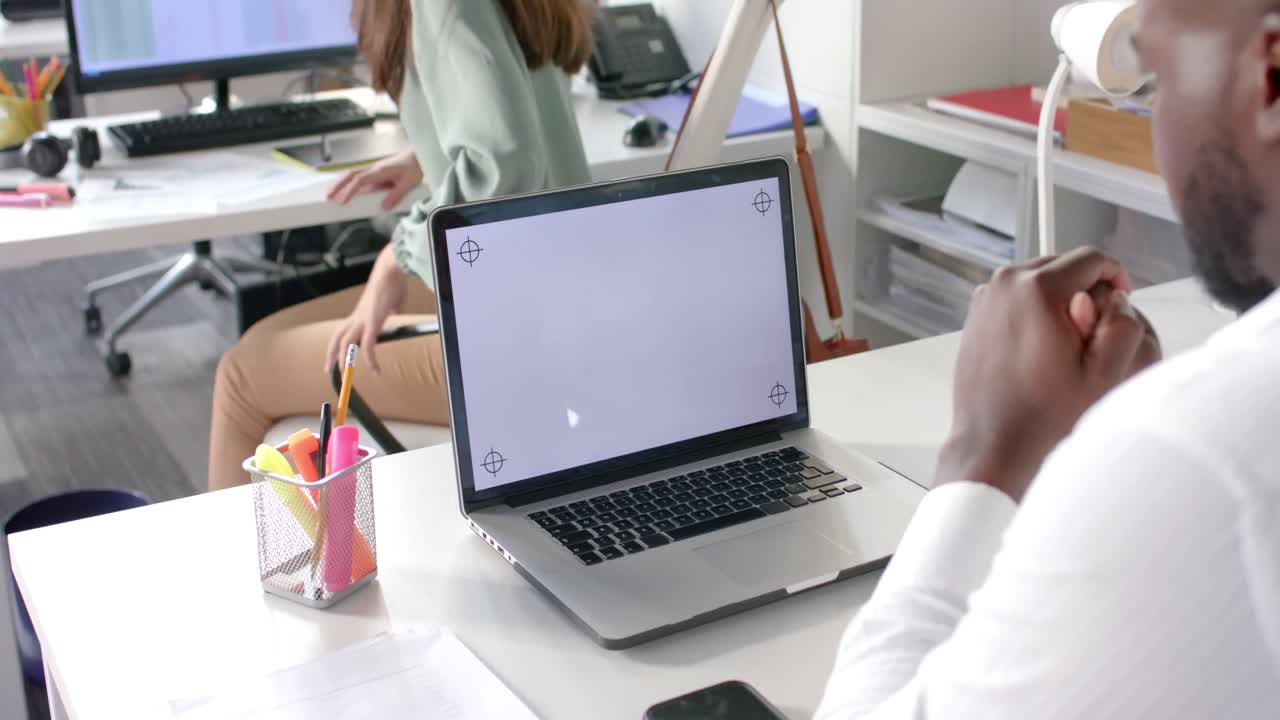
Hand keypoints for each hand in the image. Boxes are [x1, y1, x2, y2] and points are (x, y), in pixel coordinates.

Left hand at [325, 247, 408, 374]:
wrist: (390, 271)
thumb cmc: (393, 281)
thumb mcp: (393, 299)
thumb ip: (393, 307)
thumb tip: (397, 310)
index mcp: (360, 313)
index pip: (343, 331)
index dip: (338, 344)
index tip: (337, 355)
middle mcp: (357, 317)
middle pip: (337, 338)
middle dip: (331, 355)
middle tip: (328, 370)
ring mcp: (363, 320)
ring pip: (346, 344)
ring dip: (345, 361)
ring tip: (347, 376)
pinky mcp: (372, 323)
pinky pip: (368, 347)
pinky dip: (370, 361)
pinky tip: (376, 370)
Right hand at [326, 149, 422, 210]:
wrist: (418, 156)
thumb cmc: (414, 167)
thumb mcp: (408, 184)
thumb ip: (395, 196)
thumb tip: (384, 207)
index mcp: (380, 170)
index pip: (360, 180)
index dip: (350, 191)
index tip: (342, 201)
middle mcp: (374, 169)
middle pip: (350, 175)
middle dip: (337, 185)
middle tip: (327, 196)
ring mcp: (374, 170)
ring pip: (353, 175)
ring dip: (341, 184)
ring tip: (332, 194)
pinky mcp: (377, 173)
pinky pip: (360, 178)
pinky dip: (350, 184)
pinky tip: (347, 192)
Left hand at [937, 248, 1161, 502]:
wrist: (995, 442)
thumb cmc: (1046, 415)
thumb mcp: (1105, 372)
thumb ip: (1123, 323)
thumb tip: (1117, 297)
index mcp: (1036, 289)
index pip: (1092, 259)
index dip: (1117, 277)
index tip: (1122, 302)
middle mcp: (1005, 284)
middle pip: (1063, 265)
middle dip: (1086, 290)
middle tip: (1094, 332)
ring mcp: (986, 299)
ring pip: (1040, 280)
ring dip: (1060, 300)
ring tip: (1068, 344)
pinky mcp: (977, 315)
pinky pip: (1018, 298)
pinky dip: (1035, 311)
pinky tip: (1044, 348)